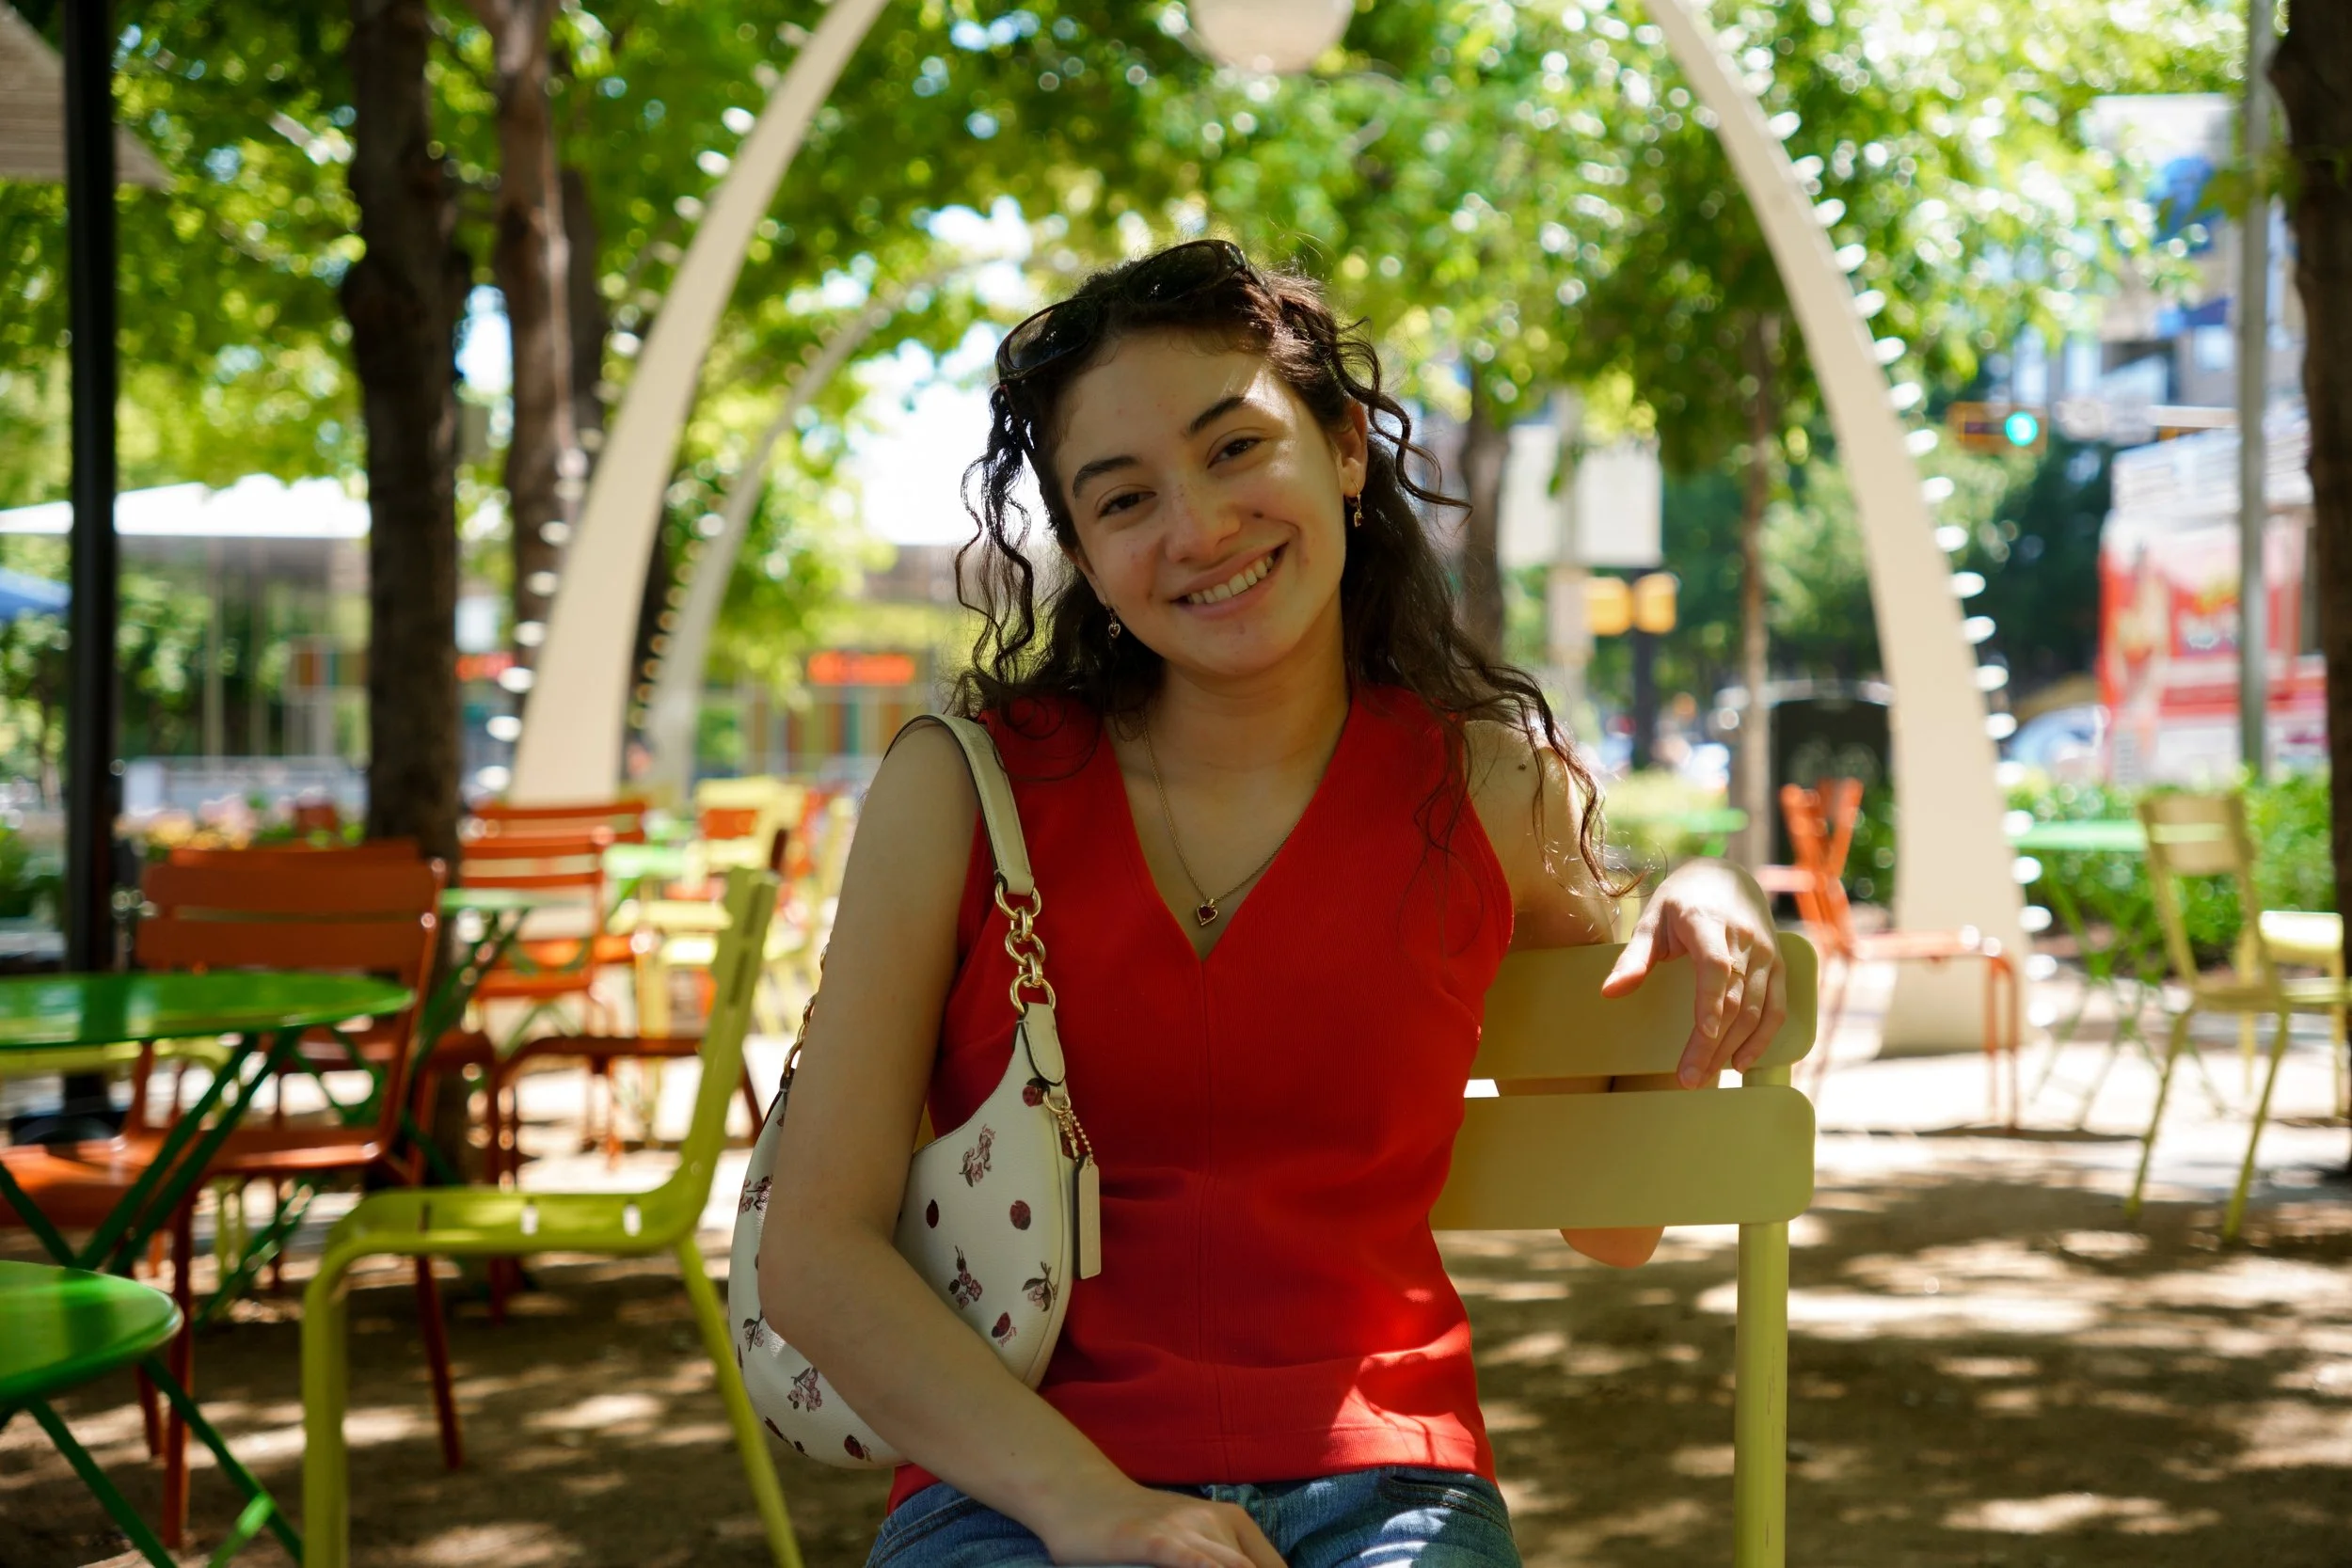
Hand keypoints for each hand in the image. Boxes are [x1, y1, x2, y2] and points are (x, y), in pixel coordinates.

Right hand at [1034, 1480, 1287, 1567]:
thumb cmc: (1141, 1527)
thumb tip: (1248, 1566)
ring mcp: (1183, 1528)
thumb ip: (1219, 1557)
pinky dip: (1202, 1566)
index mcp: (1233, 1522)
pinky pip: (1186, 1557)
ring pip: (1227, 1567)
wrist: (1083, 1497)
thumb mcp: (1191, 1540)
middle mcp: (1215, 1521)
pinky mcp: (1152, 1539)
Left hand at [1600, 860, 1786, 1086]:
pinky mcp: (1778, 966)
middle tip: (1689, 1079)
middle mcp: (1745, 940)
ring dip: (1733, 1048)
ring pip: (1756, 1010)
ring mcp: (1766, 954)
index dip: (1711, 1003)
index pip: (1716, 968)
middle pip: (1734, 999)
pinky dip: (1762, 1039)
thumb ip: (1634, 958)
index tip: (1701, 1037)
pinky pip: (1775, 1008)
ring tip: (1706, 1076)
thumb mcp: (1651, 919)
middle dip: (1712, 1043)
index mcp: (1709, 923)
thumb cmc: (1682, 900)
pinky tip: (1741, 1063)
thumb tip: (1609, 993)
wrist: (1729, 875)